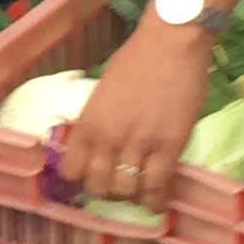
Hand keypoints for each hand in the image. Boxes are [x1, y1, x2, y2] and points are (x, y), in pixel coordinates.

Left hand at [57, 17, 212, 211]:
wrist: (171, 43)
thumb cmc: (135, 60)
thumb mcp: (102, 92)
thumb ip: (96, 122)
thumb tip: (96, 146)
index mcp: (86, 124)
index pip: (72, 172)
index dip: (81, 181)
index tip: (93, 179)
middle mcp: (107, 139)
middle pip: (99, 188)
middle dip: (108, 193)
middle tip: (120, 188)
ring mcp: (138, 145)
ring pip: (128, 192)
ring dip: (133, 197)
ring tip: (140, 193)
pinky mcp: (169, 147)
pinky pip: (157, 186)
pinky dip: (157, 199)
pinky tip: (158, 199)